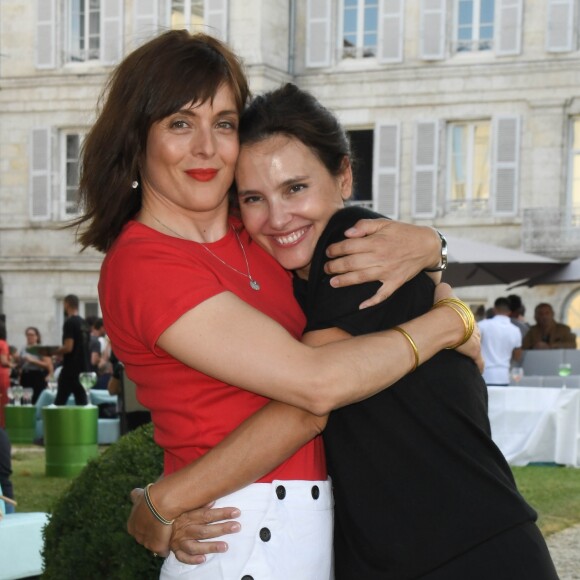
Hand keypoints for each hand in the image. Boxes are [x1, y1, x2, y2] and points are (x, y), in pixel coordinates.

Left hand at [127, 487, 172, 556]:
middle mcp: (137, 536)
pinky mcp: (157, 547)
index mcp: (132, 525)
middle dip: (153, 533)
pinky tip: (172, 539)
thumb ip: (136, 495)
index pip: (139, 528)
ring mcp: (146, 543)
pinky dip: (167, 548)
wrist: (161, 503)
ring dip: (161, 540)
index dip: (148, 523)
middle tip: (163, 525)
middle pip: (145, 538)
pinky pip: (163, 552)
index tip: (156, 518)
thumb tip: (134, 493)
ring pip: (154, 544)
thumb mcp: (140, 494)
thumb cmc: (151, 497)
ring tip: (170, 531)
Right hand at [170, 505, 241, 564]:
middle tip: (236, 527)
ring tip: (225, 546)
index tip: (236, 512)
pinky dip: (192, 559)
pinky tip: (203, 559)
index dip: (222, 513)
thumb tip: (213, 501)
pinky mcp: (176, 551)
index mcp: (189, 516)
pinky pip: (183, 557)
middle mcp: (185, 529)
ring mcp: (180, 541)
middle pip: (204, 530)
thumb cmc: (177, 515)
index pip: (207, 515)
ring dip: (210, 546)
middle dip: (221, 529)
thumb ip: (200, 505)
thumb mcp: (186, 507)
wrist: (158, 524)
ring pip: (196, 545)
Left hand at [324, 219, 439, 308]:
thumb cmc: (404, 233)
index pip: (348, 246)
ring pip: (361, 278)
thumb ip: (364, 226)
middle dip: (335, 266)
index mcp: (376, 242)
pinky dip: (372, 301)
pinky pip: (382, 295)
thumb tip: (347, 233)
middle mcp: (380, 257)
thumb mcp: (384, 223)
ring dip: (345, 281)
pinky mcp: (395, 282)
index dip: (335, 249)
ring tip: (332, 282)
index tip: (328, 252)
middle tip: (326, 268)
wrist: (427, 245)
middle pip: (351, 263)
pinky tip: (361, 306)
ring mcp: (387, 272)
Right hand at [433, 284, 483, 372]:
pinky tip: (478, 370)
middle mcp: (473, 326)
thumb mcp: (443, 290)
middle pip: (473, 331)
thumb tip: (441, 287)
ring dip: (471, 349)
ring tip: (465, 353)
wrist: (448, 319)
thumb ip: (443, 288)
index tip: (454, 324)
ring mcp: (475, 339)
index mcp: (466, 314)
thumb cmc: (445, 305)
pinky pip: (478, 361)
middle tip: (459, 339)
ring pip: (475, 345)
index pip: (465, 318)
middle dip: (468, 335)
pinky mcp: (474, 351)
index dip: (459, 321)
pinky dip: (478, 365)